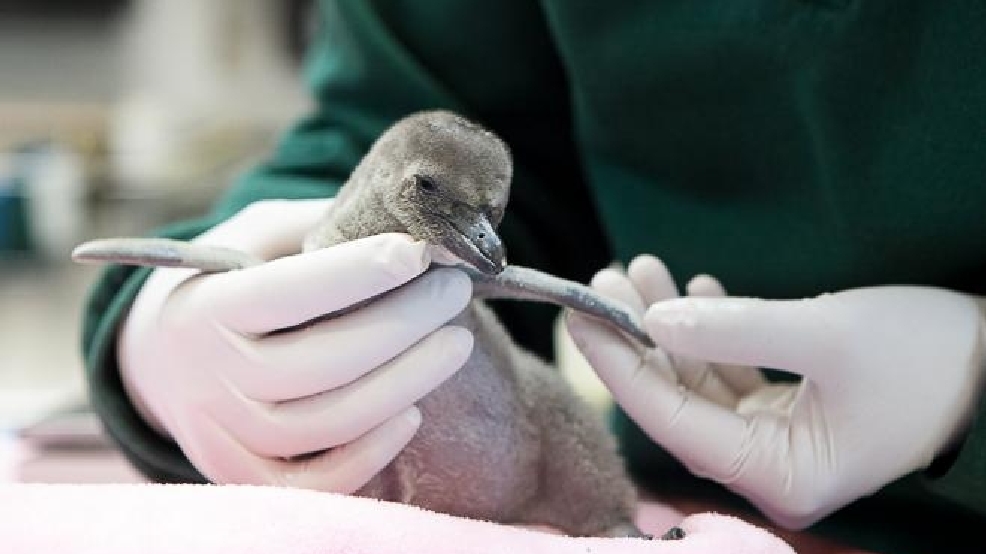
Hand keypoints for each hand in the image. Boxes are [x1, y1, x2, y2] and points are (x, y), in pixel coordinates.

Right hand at [118, 199, 473, 491]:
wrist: (163, 360)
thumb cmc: (228, 282)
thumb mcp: (255, 237)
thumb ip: (317, 227)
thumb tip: (408, 219)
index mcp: (204, 308)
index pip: (287, 293)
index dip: (357, 272)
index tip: (419, 252)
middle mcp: (209, 377)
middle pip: (320, 362)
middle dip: (403, 324)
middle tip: (456, 290)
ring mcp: (226, 434)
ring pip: (327, 423)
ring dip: (405, 383)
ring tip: (455, 342)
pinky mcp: (247, 475)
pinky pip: (316, 483)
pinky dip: (370, 453)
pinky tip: (412, 412)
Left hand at [567, 255, 985, 528]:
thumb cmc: (932, 359)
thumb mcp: (829, 334)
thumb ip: (735, 328)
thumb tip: (653, 317)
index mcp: (779, 475)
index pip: (671, 420)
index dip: (618, 365)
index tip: (578, 314)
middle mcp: (772, 470)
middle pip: (679, 401)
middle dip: (641, 336)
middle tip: (607, 277)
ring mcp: (782, 443)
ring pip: (703, 383)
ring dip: (673, 325)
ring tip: (643, 267)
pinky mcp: (794, 416)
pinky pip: (735, 376)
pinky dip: (714, 333)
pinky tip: (699, 291)